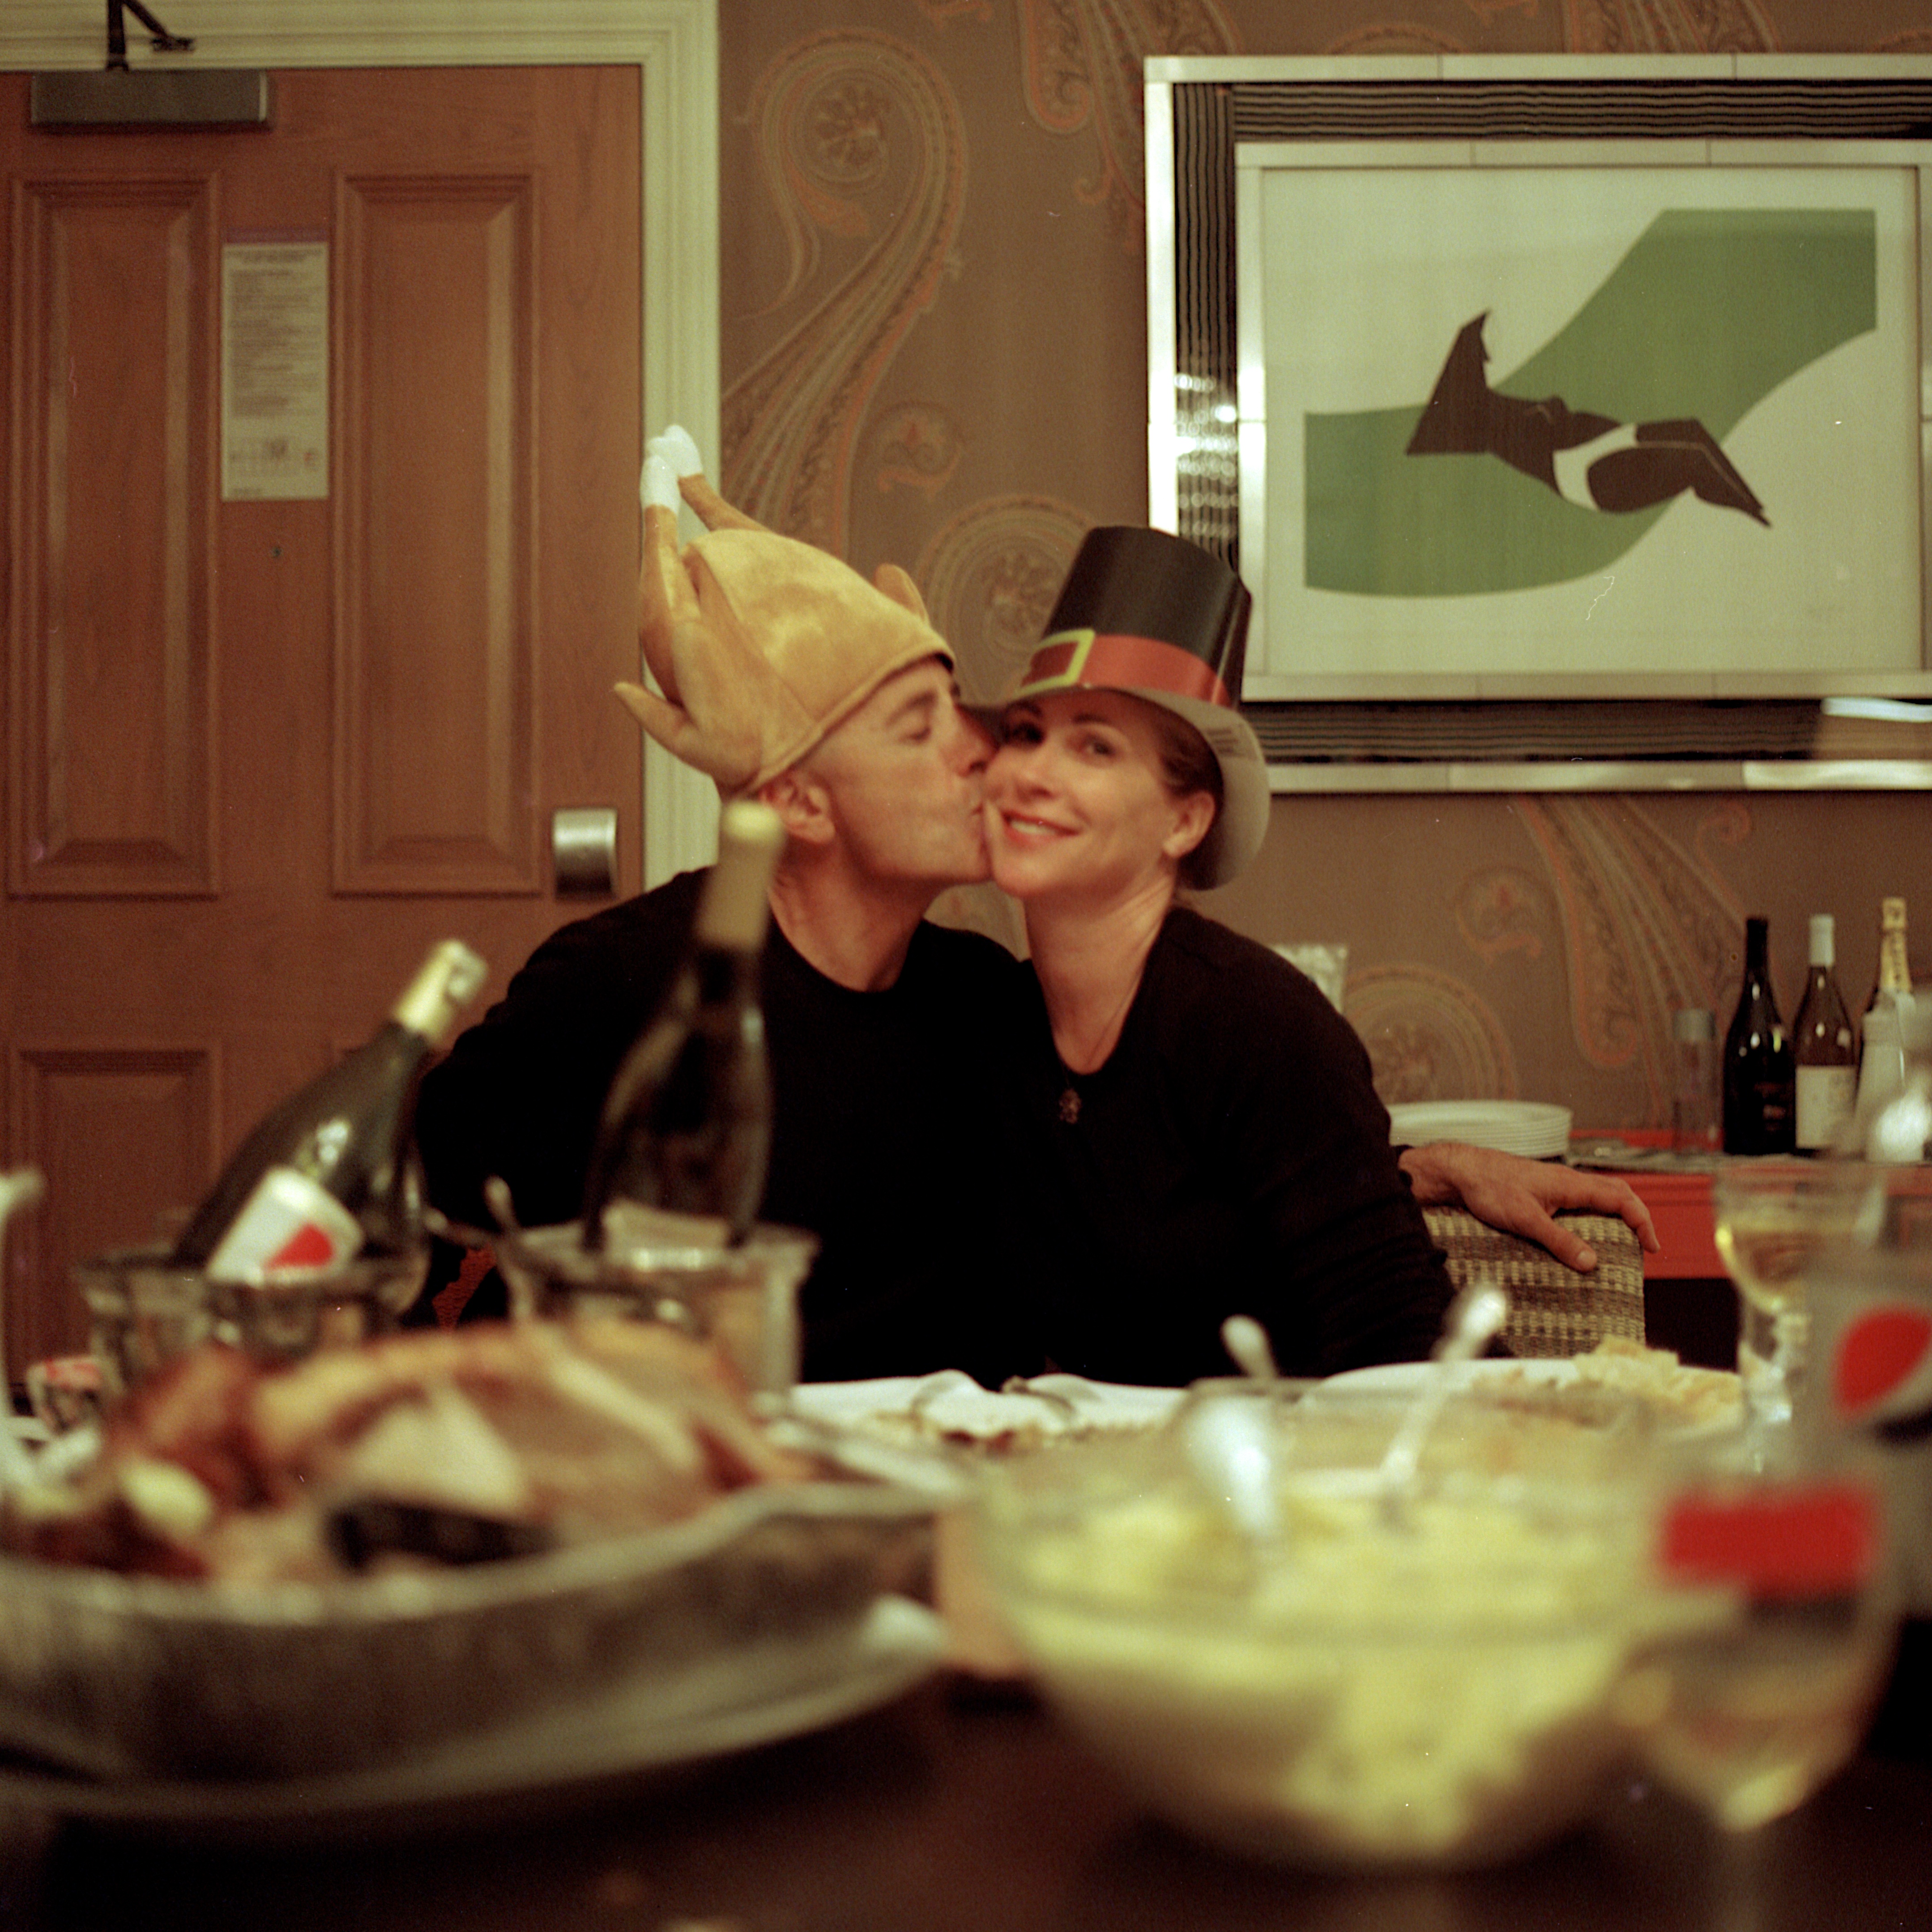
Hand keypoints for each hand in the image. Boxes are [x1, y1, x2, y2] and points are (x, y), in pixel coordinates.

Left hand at [1398, 1141, 1658, 1271]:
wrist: (1462, 1172)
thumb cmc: (1490, 1188)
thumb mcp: (1526, 1220)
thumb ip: (1559, 1241)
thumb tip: (1591, 1263)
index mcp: (1571, 1184)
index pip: (1622, 1199)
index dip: (1643, 1222)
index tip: (1651, 1246)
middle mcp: (1568, 1181)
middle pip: (1617, 1193)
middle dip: (1636, 1217)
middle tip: (1644, 1244)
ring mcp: (1556, 1184)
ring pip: (1599, 1195)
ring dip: (1616, 1215)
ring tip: (1621, 1241)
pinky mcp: (1543, 1191)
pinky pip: (1579, 1200)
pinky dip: (1593, 1215)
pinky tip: (1585, 1233)